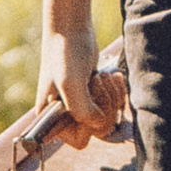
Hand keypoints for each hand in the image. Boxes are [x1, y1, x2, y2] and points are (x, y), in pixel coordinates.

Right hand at [36, 26, 127, 143]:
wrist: (71, 29)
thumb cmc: (65, 54)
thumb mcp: (70, 83)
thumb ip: (81, 110)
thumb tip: (97, 124)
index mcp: (53, 118)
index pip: (80, 141)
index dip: (90, 127)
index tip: (88, 104)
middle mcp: (67, 115)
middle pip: (100, 129)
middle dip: (104, 104)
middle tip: (94, 82)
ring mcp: (82, 104)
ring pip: (110, 115)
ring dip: (111, 95)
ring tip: (100, 76)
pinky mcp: (95, 93)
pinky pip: (115, 103)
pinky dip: (117, 89)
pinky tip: (111, 75)